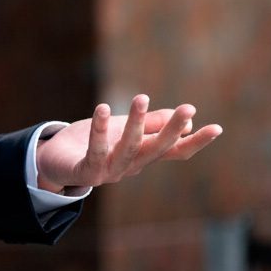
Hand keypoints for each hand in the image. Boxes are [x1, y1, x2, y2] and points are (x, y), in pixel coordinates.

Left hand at [35, 94, 221, 192]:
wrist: (52, 162)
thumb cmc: (89, 144)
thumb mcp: (123, 129)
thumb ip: (152, 125)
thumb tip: (187, 117)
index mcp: (141, 156)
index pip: (173, 150)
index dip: (195, 142)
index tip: (217, 127)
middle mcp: (129, 167)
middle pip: (155, 149)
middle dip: (172, 130)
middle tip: (188, 109)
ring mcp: (108, 172)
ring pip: (128, 148)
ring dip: (137, 124)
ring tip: (141, 98)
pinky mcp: (86, 173)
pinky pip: (95, 151)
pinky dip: (99, 130)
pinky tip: (102, 109)